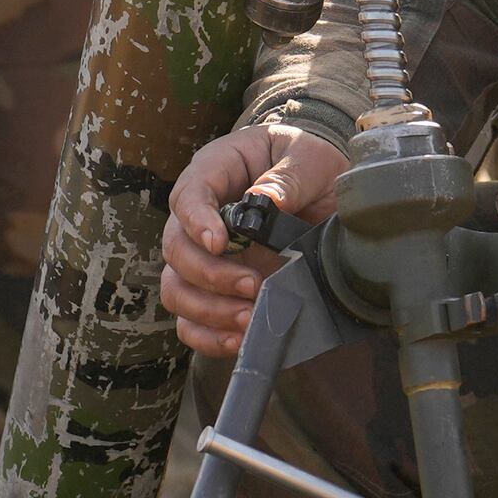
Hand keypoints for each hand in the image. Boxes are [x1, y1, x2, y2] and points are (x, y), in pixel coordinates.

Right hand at [159, 112, 346, 358]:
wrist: (321, 186)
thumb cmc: (306, 160)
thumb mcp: (307, 157)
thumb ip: (289, 177)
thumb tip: (267, 202)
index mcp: (214, 171)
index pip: (188, 195)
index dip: (197, 222)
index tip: (220, 244)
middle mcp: (198, 216)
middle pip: (176, 248)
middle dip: (210, 274)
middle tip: (251, 285)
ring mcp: (203, 255)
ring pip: (176, 288)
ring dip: (207, 309)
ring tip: (248, 319)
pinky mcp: (214, 288)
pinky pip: (191, 319)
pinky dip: (207, 335)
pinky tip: (237, 340)